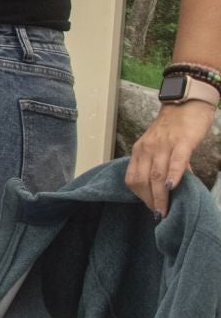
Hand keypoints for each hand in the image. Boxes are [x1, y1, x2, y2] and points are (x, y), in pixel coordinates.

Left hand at [126, 98, 217, 215]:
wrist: (186, 102)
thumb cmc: (175, 127)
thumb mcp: (162, 146)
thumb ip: (164, 165)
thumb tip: (172, 187)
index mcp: (140, 150)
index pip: (132, 178)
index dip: (139, 196)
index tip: (149, 208)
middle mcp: (147, 148)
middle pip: (143, 180)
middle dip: (150, 200)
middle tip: (158, 215)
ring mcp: (163, 145)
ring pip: (156, 174)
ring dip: (160, 195)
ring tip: (165, 210)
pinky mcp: (181, 141)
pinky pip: (175, 161)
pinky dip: (173, 176)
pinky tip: (173, 188)